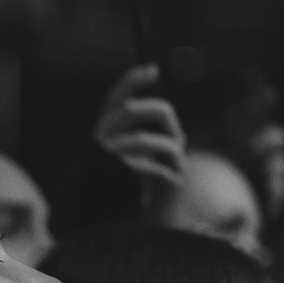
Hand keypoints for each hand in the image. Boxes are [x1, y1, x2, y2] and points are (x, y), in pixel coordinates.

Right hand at [93, 64, 186, 203]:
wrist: (103, 212)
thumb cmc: (123, 180)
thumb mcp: (131, 153)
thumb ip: (146, 138)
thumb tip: (178, 136)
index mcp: (105, 127)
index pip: (116, 97)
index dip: (132, 81)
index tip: (154, 70)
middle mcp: (102, 136)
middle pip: (133, 109)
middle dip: (165, 116)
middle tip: (180, 136)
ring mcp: (108, 154)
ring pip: (146, 140)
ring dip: (172, 151)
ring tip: (181, 165)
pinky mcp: (118, 173)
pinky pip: (151, 167)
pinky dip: (169, 174)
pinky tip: (176, 180)